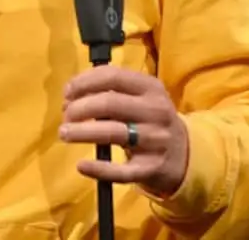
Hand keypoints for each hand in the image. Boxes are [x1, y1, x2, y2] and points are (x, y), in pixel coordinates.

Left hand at [60, 66, 189, 195]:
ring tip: (64, 133)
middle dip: (79, 108)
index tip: (67, 92)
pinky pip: (121, 171)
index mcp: (151, 88)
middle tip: (66, 115)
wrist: (185, 155)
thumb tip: (71, 94)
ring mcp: (155, 141)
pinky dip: (99, 169)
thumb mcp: (141, 98)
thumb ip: (112, 91)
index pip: (112, 76)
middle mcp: (155, 111)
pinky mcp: (151, 168)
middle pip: (109, 104)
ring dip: (81, 132)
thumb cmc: (150, 120)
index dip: (84, 82)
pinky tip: (81, 165)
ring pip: (112, 133)